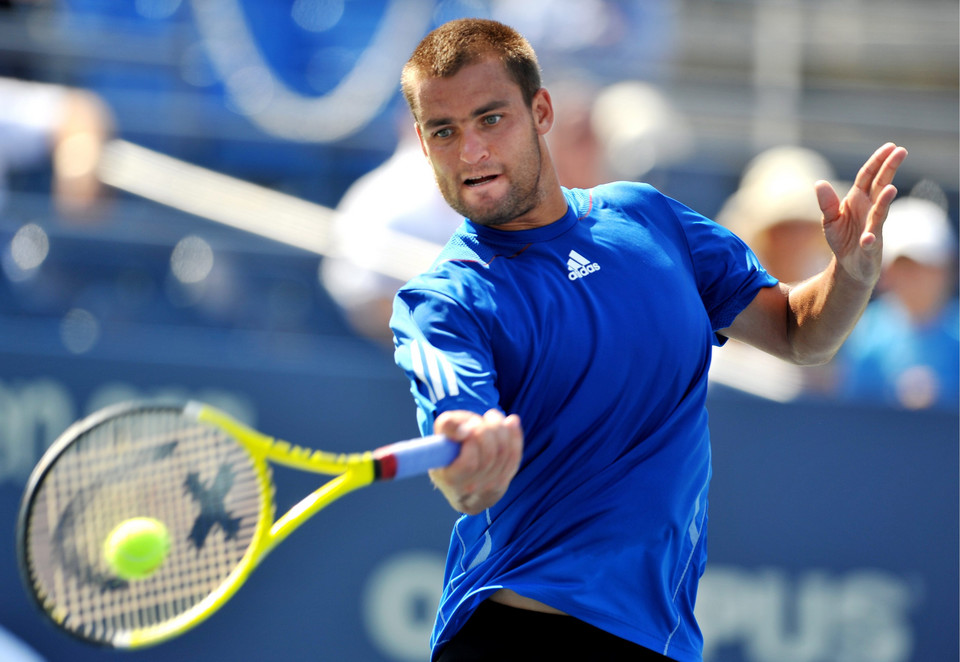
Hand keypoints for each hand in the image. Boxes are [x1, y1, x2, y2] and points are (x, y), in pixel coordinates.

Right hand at [428, 409, 522, 514]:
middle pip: (489, 455)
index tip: (469, 425)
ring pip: (503, 453)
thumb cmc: (447, 451)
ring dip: (500, 428)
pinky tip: (511, 421)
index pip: (469, 463)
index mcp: (450, 479)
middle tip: (478, 420)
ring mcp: (487, 487)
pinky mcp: (501, 484)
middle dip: (487, 430)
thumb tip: (466, 429)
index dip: (473, 440)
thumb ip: (447, 426)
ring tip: (491, 416)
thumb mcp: (440, 437)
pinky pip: (514, 457)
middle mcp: (470, 488)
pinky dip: (515, 435)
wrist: (457, 482)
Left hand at [815, 142, 907, 285]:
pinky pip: (871, 242)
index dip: (877, 161)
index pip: (868, 176)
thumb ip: (827, 202)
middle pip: (880, 185)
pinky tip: (867, 239)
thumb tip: (819, 183)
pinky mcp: (870, 246)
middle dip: (889, 169)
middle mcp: (869, 209)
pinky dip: (869, 239)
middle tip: (901, 151)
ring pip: (880, 211)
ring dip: (885, 202)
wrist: (849, 266)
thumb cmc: (842, 239)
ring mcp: (873, 226)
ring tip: (890, 189)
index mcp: (857, 199)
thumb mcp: (830, 219)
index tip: (890, 146)